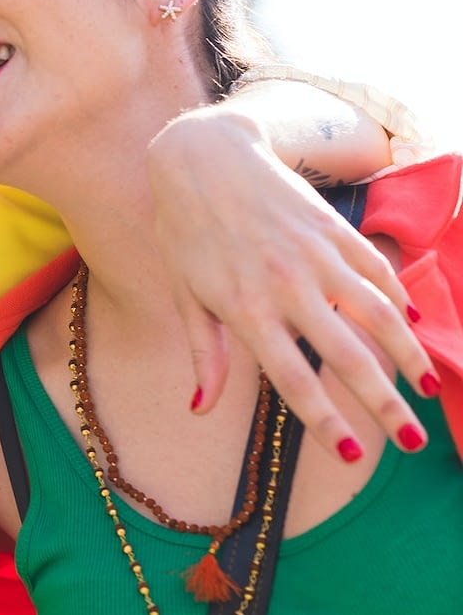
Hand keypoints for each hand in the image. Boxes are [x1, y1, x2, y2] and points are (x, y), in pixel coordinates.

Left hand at [148, 108, 436, 458]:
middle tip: (413, 441)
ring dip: (408, 355)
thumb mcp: (184, 294)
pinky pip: (376, 271)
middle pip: (346, 355)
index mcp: (246, 309)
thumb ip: (205, 354)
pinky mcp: (335, 230)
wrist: (203, 158)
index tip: (350, 455)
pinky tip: (412, 327)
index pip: (291, 378)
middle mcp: (287, 286)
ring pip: (377, 314)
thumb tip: (199, 410)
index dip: (323, 420)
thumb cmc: (186, 233)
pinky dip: (398, 299)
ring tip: (429, 389)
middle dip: (383, 402)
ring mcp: (316, 256)